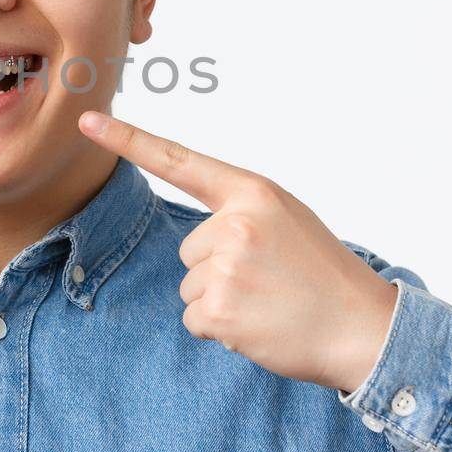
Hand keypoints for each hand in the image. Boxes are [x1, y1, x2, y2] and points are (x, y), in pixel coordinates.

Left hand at [79, 111, 397, 393]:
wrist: (363, 328)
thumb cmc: (323, 274)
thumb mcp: (287, 220)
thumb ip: (241, 212)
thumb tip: (199, 237)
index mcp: (253, 193)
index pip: (180, 162)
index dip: (128, 140)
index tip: (87, 122)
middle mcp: (235, 223)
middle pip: (189, 248)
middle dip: (218, 269)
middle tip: (269, 281)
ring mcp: (226, 266)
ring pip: (190, 284)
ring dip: (221, 300)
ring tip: (268, 302)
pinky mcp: (218, 309)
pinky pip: (194, 318)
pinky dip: (221, 330)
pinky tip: (259, 326)